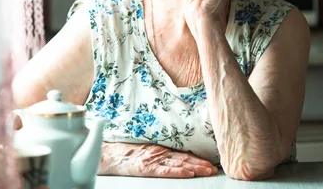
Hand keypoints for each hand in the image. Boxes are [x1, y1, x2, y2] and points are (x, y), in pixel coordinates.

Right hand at [99, 142, 217, 177]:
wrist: (109, 155)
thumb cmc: (126, 154)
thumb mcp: (146, 152)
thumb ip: (160, 154)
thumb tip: (177, 160)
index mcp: (160, 150)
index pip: (183, 154)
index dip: (198, 158)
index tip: (210, 163)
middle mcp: (160, 153)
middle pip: (184, 158)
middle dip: (200, 164)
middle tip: (214, 169)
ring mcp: (154, 160)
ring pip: (178, 164)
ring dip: (194, 168)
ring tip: (207, 171)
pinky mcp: (147, 168)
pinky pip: (165, 170)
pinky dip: (177, 172)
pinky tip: (187, 173)